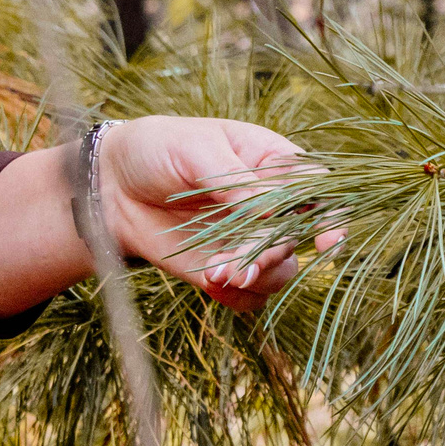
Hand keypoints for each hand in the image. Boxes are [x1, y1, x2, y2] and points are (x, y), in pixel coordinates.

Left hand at [96, 116, 339, 312]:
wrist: (113, 185)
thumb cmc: (157, 149)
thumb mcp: (193, 149)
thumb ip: (234, 179)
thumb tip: (271, 212)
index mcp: (272, 162)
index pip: (319, 189)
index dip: (331, 214)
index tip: (327, 240)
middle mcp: (272, 205)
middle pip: (300, 238)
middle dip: (272, 252)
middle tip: (237, 263)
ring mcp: (252, 239)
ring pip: (281, 272)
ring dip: (253, 277)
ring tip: (214, 272)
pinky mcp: (229, 269)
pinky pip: (251, 296)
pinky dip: (235, 293)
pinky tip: (208, 278)